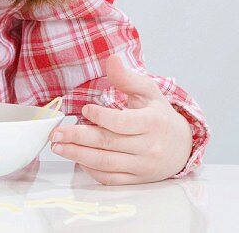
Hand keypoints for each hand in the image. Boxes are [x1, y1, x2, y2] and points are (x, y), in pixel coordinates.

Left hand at [49, 54, 193, 184]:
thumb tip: (111, 59)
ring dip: (78, 155)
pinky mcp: (137, 179)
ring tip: (57, 146)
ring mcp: (143, 166)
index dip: (102, 117)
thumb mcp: (148, 91)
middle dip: (79, 138)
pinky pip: (111, 179)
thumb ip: (127, 77)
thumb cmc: (160, 115)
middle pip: (109, 144)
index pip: (124, 123)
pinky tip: (77, 159)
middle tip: (56, 133)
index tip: (84, 109)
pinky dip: (91, 170)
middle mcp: (149, 147)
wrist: (183, 146)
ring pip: (106, 163)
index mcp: (153, 122)